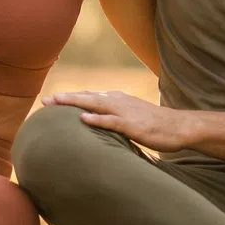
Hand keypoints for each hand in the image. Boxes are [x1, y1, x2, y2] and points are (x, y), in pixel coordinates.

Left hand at [46, 90, 193, 151]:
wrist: (179, 127)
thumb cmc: (155, 125)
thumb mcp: (131, 118)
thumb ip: (114, 118)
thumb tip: (99, 124)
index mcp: (118, 100)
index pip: (89, 97)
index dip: (70, 98)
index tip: (52, 100)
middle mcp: (119, 102)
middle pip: (87, 97)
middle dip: (66, 98)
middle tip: (45, 100)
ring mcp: (125, 112)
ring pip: (95, 104)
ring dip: (75, 103)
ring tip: (56, 103)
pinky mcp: (132, 125)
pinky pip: (111, 121)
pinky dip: (96, 119)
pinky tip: (83, 119)